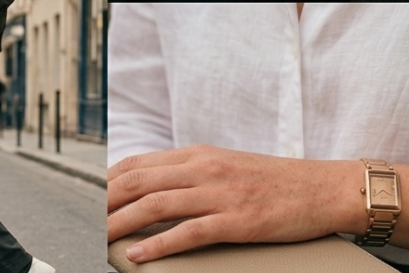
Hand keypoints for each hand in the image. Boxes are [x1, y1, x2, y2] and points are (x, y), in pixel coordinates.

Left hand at [107, 145, 358, 261]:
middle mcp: (204, 169)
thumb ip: (191, 173)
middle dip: (105, 202)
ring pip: (156, 205)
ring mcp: (220, 194)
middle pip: (138, 182)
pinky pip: (189, 232)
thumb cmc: (276, 182)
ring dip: (121, 223)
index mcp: (198, 154)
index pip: (138, 163)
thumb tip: (154, 187)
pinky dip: (159, 244)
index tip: (89, 198)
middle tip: (83, 220)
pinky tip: (139, 254)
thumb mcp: (226, 166)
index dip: (108, 181)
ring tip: (99, 238)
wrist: (325, 188)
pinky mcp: (237, 220)